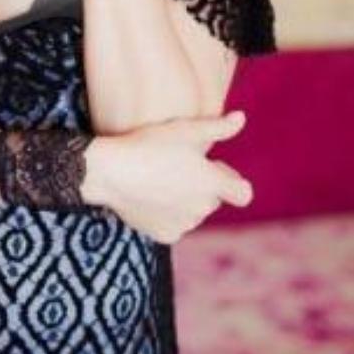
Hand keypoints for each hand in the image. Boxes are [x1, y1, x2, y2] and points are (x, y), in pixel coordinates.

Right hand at [83, 110, 252, 243]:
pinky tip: (149, 196)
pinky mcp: (165, 235)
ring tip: (160, 179)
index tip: (213, 168)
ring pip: (194, 212)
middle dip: (203, 185)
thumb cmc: (149, 146)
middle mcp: (203, 208)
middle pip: (213, 199)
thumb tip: (241, 118)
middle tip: (177, 166)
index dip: (232, 181)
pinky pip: (174, 225)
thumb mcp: (186, 130)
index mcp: (213, 184)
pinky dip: (167, 214)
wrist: (110, 172)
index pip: (243, 193)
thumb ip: (218, 127)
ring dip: (186, 200)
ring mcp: (184, 224)